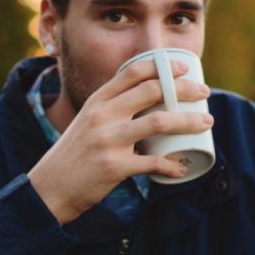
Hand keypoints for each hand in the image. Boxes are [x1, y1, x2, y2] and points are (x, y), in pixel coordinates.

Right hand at [27, 59, 212, 224]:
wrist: (48, 188)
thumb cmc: (74, 154)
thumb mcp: (86, 122)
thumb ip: (110, 110)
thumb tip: (147, 103)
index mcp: (97, 101)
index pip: (132, 72)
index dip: (162, 66)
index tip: (183, 69)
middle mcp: (102, 115)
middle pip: (153, 91)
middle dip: (184, 89)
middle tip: (203, 93)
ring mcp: (109, 140)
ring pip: (159, 122)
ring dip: (188, 121)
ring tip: (206, 122)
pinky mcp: (114, 167)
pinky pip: (153, 163)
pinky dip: (171, 166)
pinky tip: (182, 168)